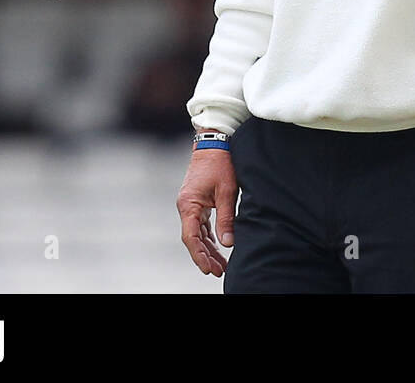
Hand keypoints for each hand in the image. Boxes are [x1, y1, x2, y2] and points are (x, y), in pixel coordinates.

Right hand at [177, 145, 237, 276]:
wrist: (215, 142)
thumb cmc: (221, 163)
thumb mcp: (227, 191)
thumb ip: (226, 218)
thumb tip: (228, 243)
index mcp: (189, 205)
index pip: (191, 238)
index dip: (199, 256)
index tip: (209, 269)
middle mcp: (186, 207)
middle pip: (193, 239)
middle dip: (205, 257)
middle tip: (219, 271)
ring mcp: (190, 205)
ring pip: (197, 233)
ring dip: (208, 249)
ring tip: (220, 265)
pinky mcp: (197, 201)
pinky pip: (200, 225)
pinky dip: (208, 237)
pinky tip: (218, 246)